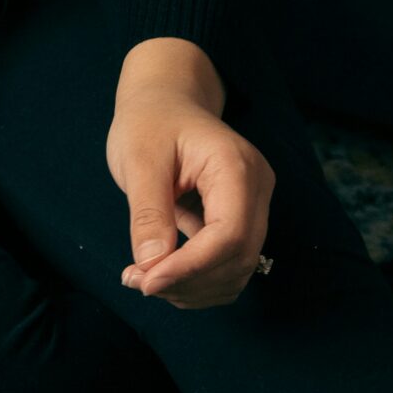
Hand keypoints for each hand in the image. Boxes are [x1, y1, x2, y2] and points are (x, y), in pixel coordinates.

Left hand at [107, 85, 275, 308]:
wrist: (165, 104)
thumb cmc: (150, 123)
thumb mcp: (138, 161)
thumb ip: (148, 212)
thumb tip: (151, 264)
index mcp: (236, 166)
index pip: (229, 234)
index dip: (190, 267)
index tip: (145, 281)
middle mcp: (256, 188)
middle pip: (238, 258)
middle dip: (187, 281)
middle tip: (135, 281)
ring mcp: (253, 206)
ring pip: (237, 270)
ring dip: (191, 288)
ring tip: (141, 278)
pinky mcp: (240, 221)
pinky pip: (228, 266)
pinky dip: (196, 282)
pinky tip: (160, 274)